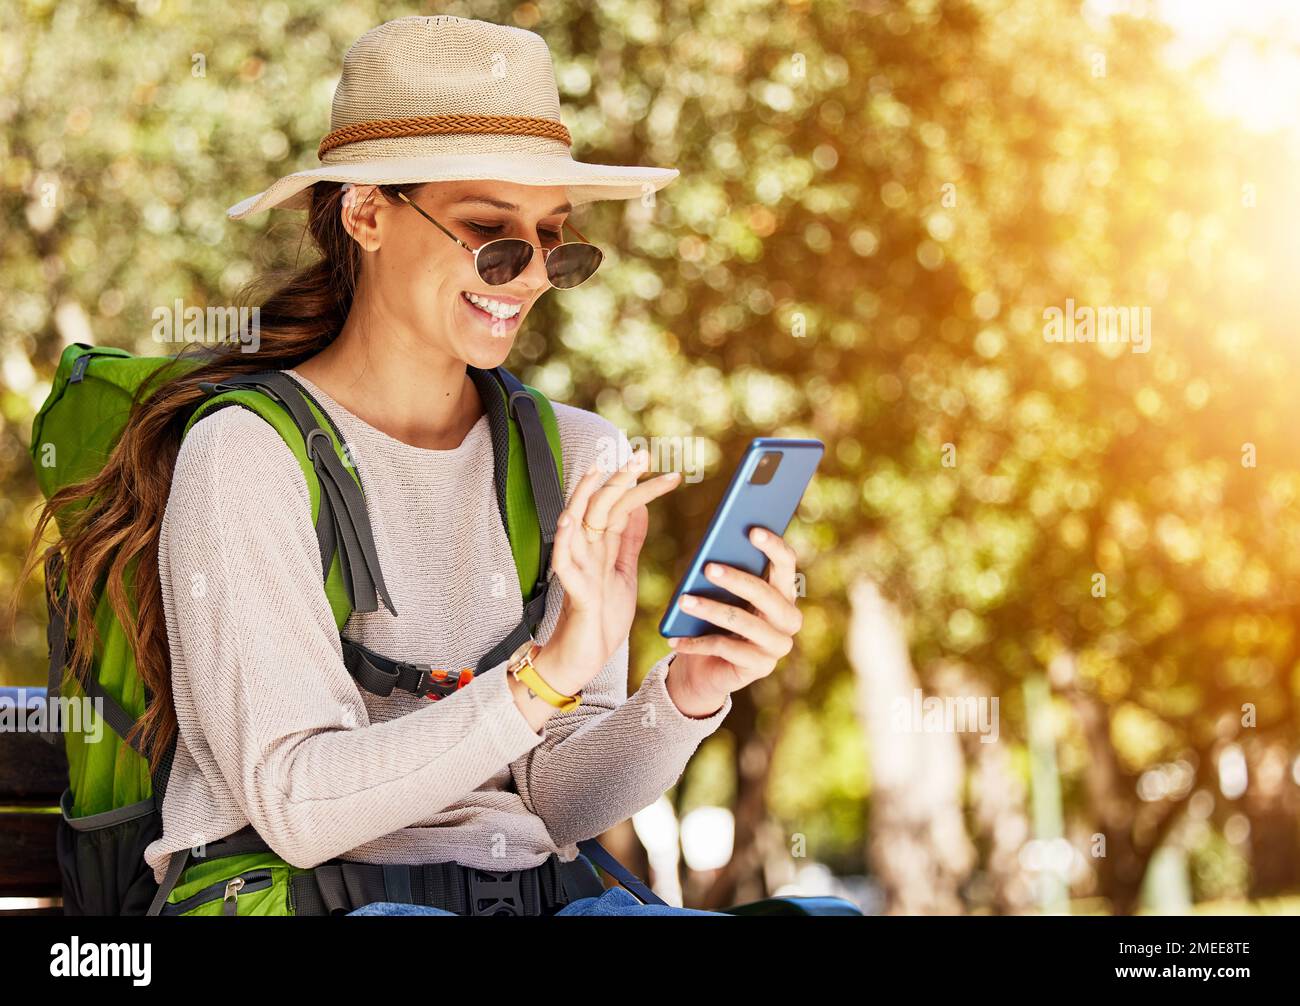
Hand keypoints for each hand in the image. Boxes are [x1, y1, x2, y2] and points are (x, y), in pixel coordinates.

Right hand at [539, 447, 681, 694]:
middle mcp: (588, 549)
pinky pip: (563, 562)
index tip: (672, 475)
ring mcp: (577, 567)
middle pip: (600, 505)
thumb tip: (641, 508)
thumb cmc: (601, 615)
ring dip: (586, 496)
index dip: (643, 489)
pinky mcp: (572, 590)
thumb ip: (628, 541)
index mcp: (603, 545)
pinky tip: (569, 521)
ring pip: (575, 523)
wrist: (585, 657)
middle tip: (642, 455)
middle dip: (620, 479)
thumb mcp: (623, 572)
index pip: (622, 507)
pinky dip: (565, 541)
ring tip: (598, 471)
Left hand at [664, 527, 803, 710]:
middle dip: (736, 579)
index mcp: (784, 591)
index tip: (752, 530)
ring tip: (684, 601)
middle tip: (708, 567)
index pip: (786, 564)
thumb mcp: (719, 593)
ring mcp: (777, 646)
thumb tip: (712, 550)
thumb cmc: (714, 620)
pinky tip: (676, 640)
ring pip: (743, 622)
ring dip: (710, 610)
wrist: (705, 669)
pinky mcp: (761, 668)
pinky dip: (697, 643)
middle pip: (766, 594)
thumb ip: (724, 571)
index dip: (773, 546)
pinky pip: (726, 649)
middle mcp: (789, 619)